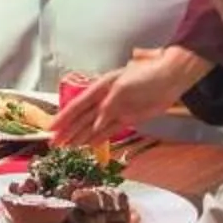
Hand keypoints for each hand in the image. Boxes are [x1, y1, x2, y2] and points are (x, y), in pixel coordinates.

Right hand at [51, 48, 208, 147]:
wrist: (170, 77)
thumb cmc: (146, 75)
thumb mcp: (124, 86)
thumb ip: (108, 105)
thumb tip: (95, 123)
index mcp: (101, 87)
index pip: (78, 104)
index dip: (64, 117)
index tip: (52, 128)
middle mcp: (105, 99)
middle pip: (82, 117)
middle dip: (68, 130)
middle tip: (55, 143)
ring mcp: (117, 109)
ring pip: (93, 125)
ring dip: (80, 136)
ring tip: (67, 147)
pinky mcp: (129, 117)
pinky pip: (109, 130)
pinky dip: (98, 137)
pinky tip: (88, 144)